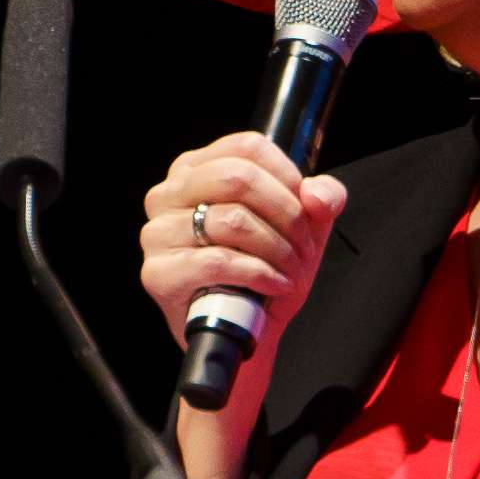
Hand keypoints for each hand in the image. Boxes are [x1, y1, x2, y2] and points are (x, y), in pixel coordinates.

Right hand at [134, 130, 344, 360]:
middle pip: (238, 177)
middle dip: (286, 214)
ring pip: (232, 220)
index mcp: (195, 170)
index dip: (288, 176)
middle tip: (304, 246)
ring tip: (291, 271)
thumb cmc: (264, 272)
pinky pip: (218, 261)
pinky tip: (275, 285)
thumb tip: (317, 194)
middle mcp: (168, 195)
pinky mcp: (158, 273)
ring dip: (278, 249)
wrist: (243, 331)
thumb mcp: (301, 229)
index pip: (247, 147)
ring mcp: (158, 234)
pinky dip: (259, 273)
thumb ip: (321, 200)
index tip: (307, 208)